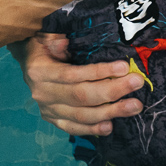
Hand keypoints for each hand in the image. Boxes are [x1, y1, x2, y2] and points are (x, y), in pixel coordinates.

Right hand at [7, 33, 143, 135]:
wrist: (29, 61)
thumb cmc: (44, 45)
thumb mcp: (47, 36)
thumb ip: (55, 39)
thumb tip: (64, 43)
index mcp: (40, 71)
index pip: (73, 74)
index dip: (99, 72)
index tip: (124, 67)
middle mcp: (43, 93)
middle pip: (81, 96)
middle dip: (112, 91)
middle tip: (137, 83)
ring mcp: (47, 109)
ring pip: (81, 115)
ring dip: (110, 112)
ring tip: (134, 107)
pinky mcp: (53, 119)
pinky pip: (73, 127)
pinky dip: (92, 129)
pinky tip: (110, 126)